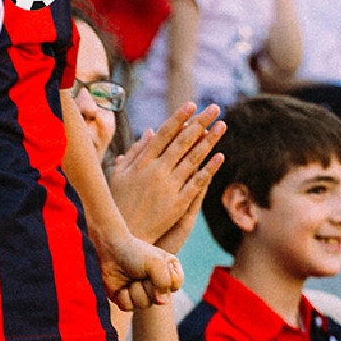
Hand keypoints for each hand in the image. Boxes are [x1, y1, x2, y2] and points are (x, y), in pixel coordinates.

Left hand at [99, 232, 182, 311]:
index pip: (175, 286)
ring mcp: (142, 294)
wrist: (110, 249)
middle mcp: (157, 286)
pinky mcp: (127, 300)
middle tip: (140, 272)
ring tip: (131, 277)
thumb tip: (161, 302)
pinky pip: (128, 307)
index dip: (165, 279)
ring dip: (135, 289)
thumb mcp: (156, 262)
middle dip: (148, 285)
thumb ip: (164, 281)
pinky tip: (121, 285)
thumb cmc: (134, 252)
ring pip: (144, 304)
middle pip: (160, 300)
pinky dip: (123, 295)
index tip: (157, 265)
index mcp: (169, 274)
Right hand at [110, 102, 224, 252]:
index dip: (179, 118)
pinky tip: (220, 156)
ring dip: (210, 141)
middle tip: (215, 108)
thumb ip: (135, 151)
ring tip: (222, 126)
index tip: (192, 104)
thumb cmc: (118, 203)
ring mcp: (169, 187)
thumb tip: (151, 130)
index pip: (164, 134)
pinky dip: (209, 169)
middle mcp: (156, 171)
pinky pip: (198, 182)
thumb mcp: (119, 174)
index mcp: (141, 162)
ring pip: (194, 159)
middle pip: (183, 142)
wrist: (125, 236)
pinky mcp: (179, 204)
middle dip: (200, 122)